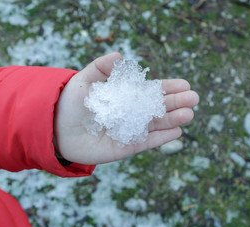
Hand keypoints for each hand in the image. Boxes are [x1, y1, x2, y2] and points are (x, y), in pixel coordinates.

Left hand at [53, 52, 198, 164]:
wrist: (55, 128)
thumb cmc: (69, 103)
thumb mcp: (85, 80)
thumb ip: (101, 68)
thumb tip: (120, 56)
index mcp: (125, 97)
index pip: (150, 92)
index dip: (167, 88)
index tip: (184, 84)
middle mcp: (130, 114)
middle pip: (157, 108)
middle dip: (176, 102)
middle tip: (194, 98)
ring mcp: (129, 130)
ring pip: (155, 124)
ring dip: (173, 119)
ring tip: (189, 113)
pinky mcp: (124, 147)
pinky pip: (145, 142)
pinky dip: (161, 138)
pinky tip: (177, 131)